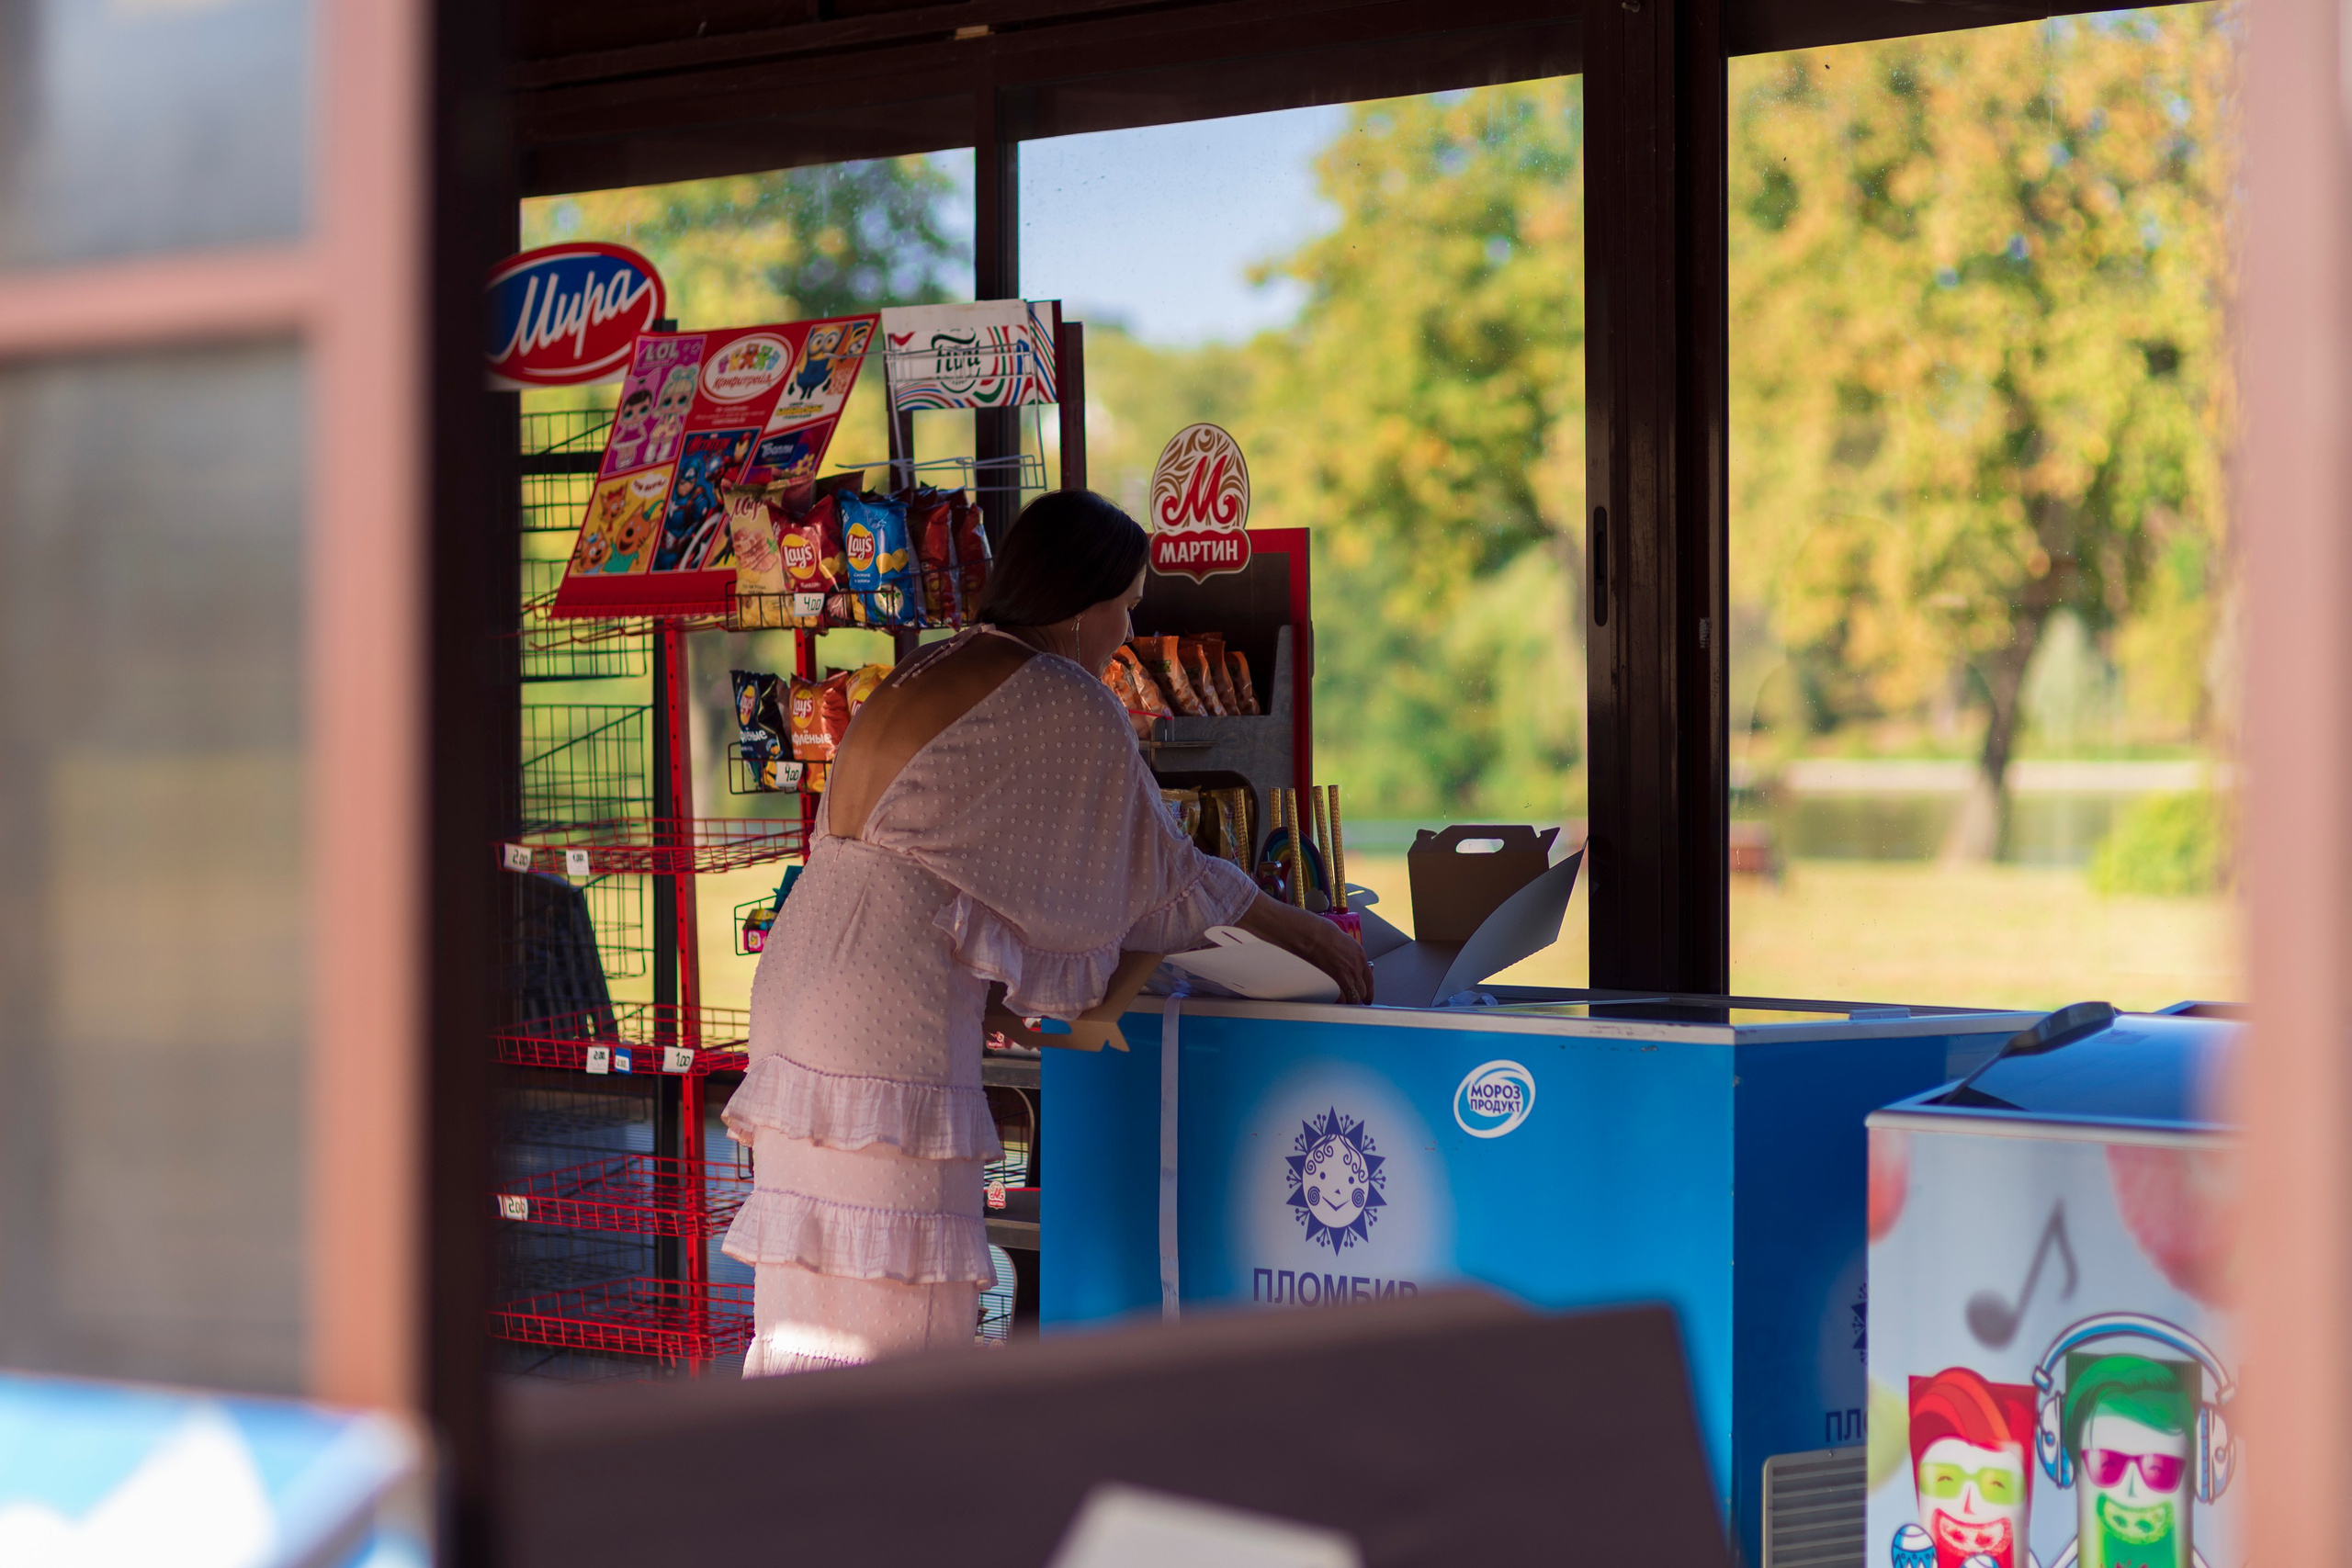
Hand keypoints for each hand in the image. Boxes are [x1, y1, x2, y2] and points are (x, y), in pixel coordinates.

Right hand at [1236, 891, 1374, 1005]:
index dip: (1369, 990)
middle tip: (1354, 999)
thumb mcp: (1342, 940)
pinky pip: (1342, 998)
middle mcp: (1356, 966)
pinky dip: (1340, 1001)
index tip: (1367, 995)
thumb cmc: (1321, 932)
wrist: (1310, 934)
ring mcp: (1347, 974)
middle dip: (1360, 996)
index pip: (1369, 979)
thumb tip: (1346, 960)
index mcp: (1359, 955)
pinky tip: (1336, 1001)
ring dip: (1350, 1000)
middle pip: (1363, 991)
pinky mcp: (1335, 980)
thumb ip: (1348, 953)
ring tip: (1344, 1002)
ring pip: (1354, 997)